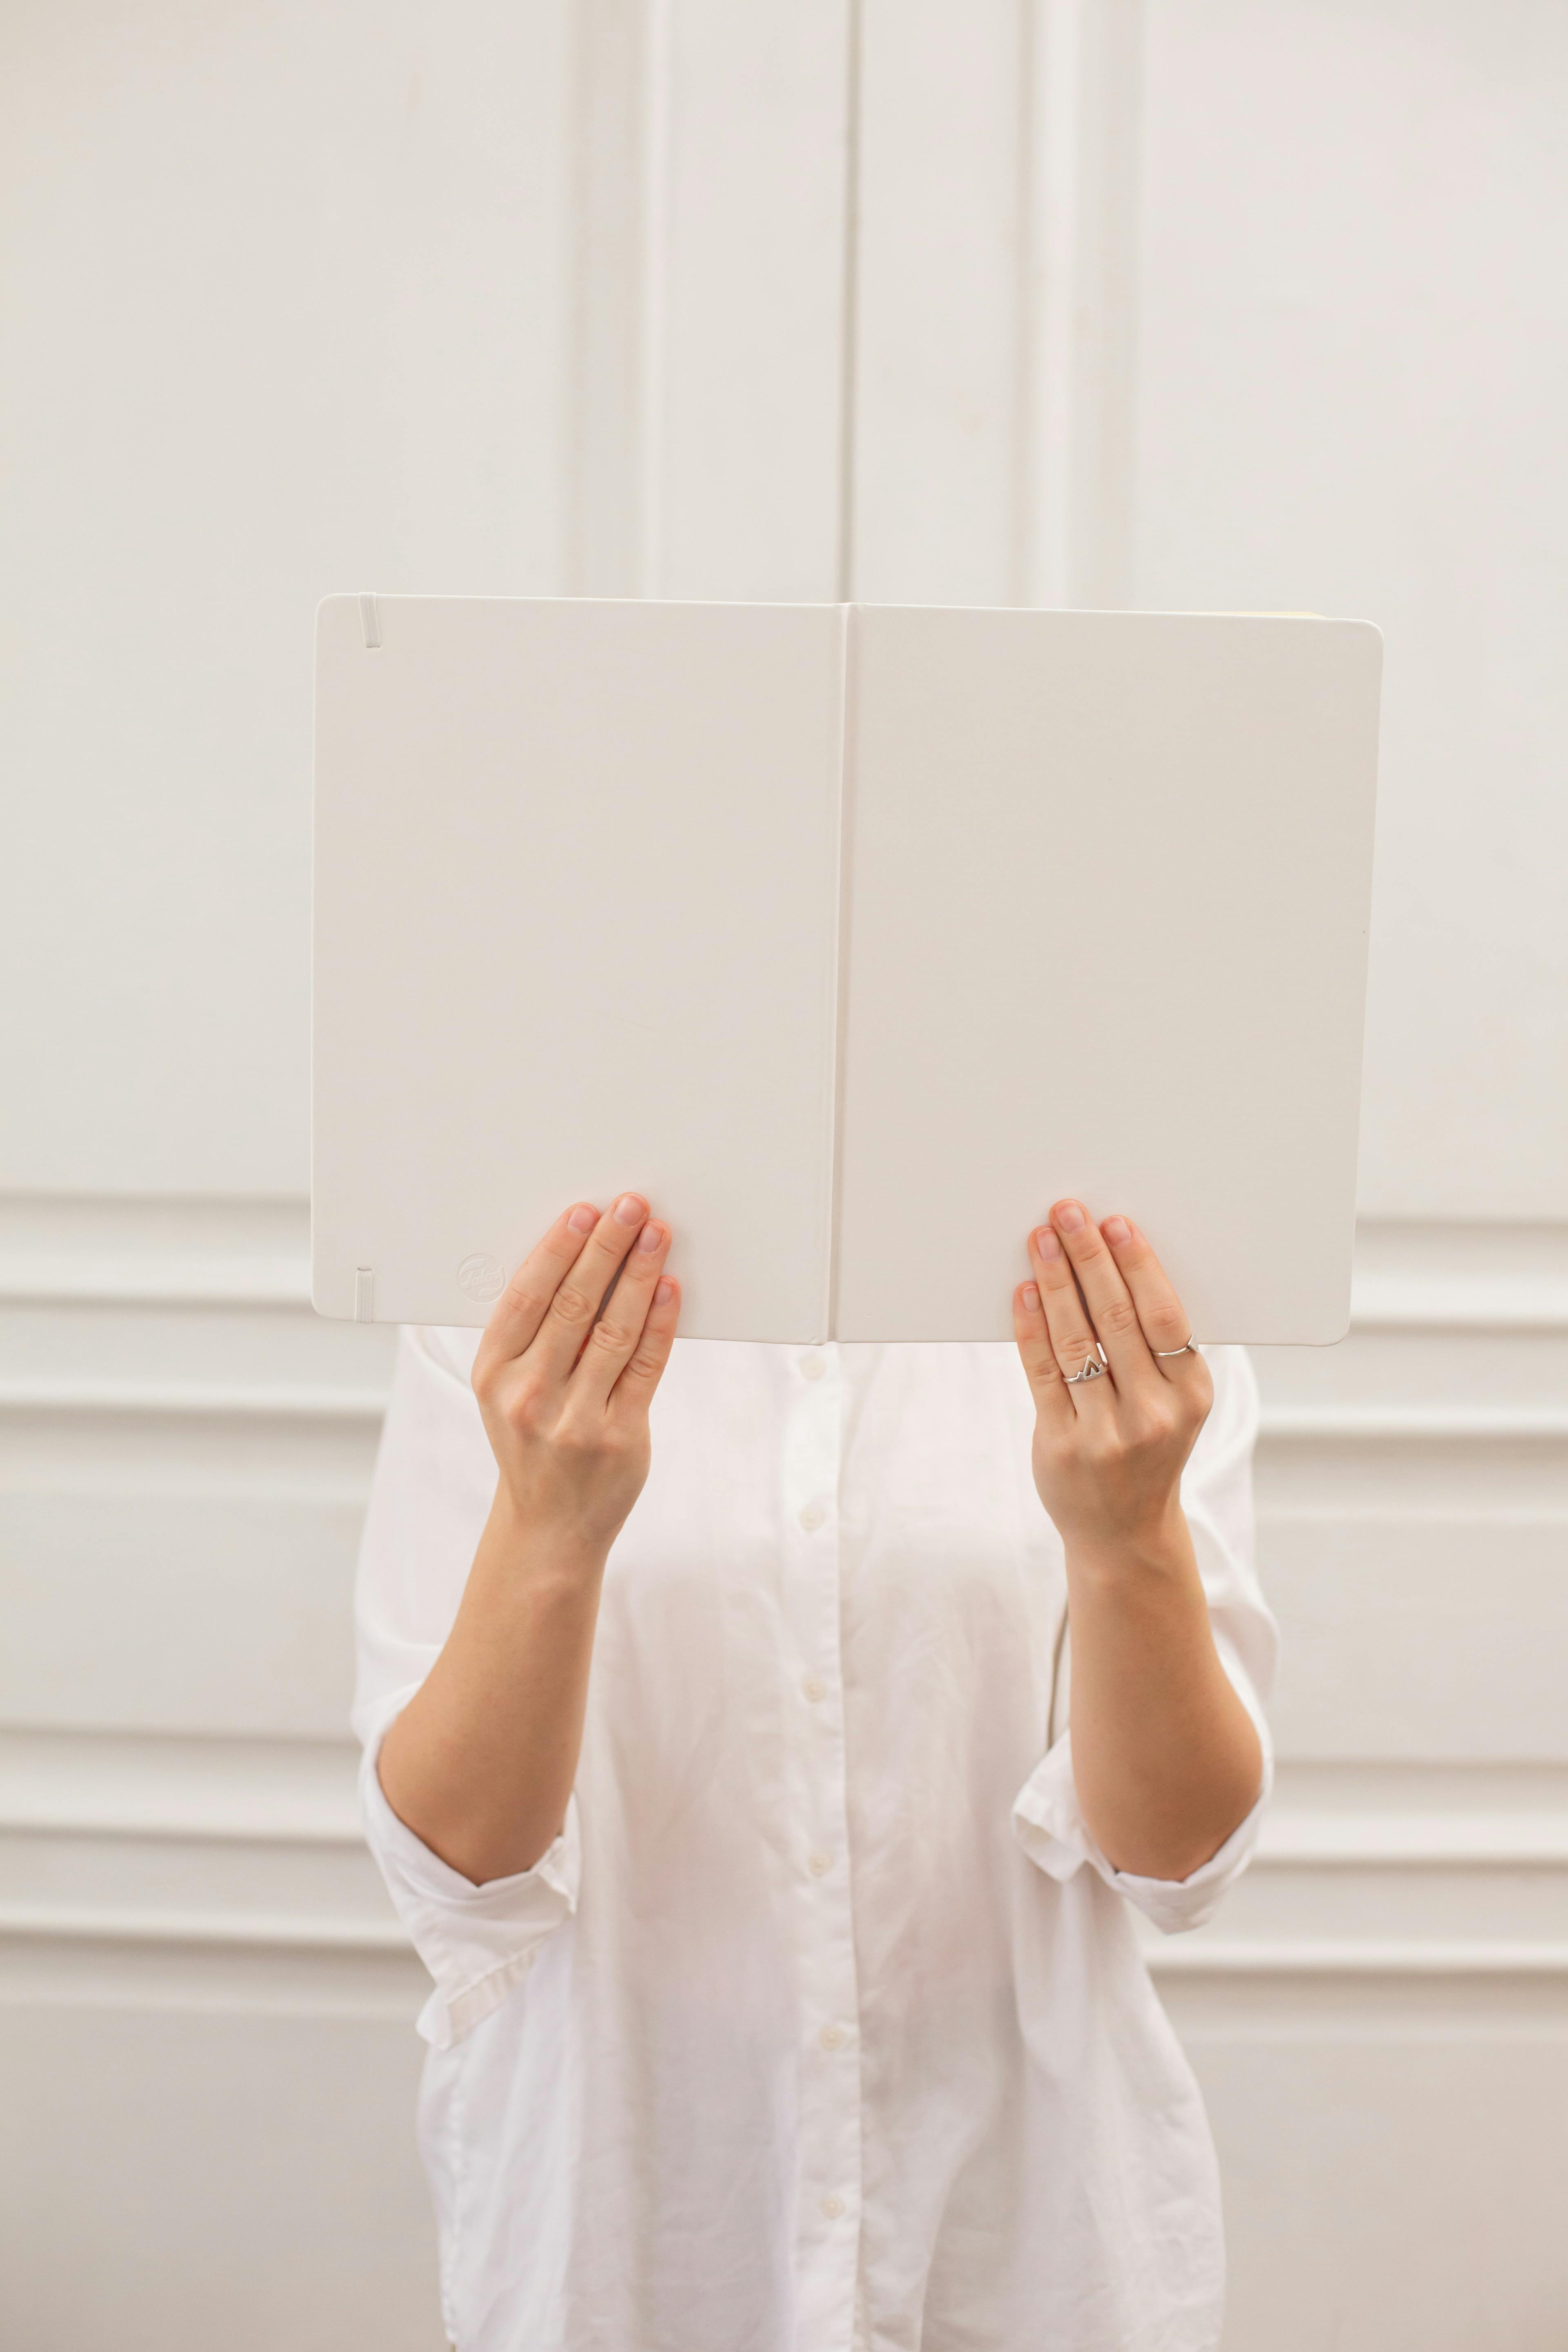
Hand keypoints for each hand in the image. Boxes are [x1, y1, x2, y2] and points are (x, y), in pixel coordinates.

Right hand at [471, 1194, 679, 1558]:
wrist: (547, 1527)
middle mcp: (528, 1394)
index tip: (583, 1212)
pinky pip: (645, 1368)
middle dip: (606, 1248)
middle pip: (572, 1304)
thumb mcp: (507, 1390)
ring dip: (639, 1275)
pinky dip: (659, 1324)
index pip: (527, 1296)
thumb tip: (579, 1260)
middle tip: (630, 1207)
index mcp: (494, 1373)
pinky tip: (669, 1291)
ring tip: (657, 1236)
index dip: (557, 1249)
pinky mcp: (619, 1436)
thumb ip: (532, 1336)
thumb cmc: (531, 1443)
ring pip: (613, 1330)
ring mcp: (573, 1418)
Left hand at [1012, 1201, 1212, 1562]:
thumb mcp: (1175, 1405)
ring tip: (1041, 1240)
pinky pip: (1042, 1372)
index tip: (1116, 1224)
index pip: (1164, 1317)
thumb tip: (1115, 1264)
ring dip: (1055, 1282)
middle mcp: (1154, 1414)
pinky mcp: (1061, 1445)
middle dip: (1089, 1259)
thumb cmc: (1148, 1448)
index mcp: (1192, 1395)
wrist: (1124, 1534)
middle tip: (1068, 1213)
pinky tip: (1024, 1291)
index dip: (1138, 1266)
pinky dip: (1031, 1326)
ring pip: (1076, 1340)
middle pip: (1117, 1319)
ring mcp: (1105, 1433)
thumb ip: (1155, 1349)